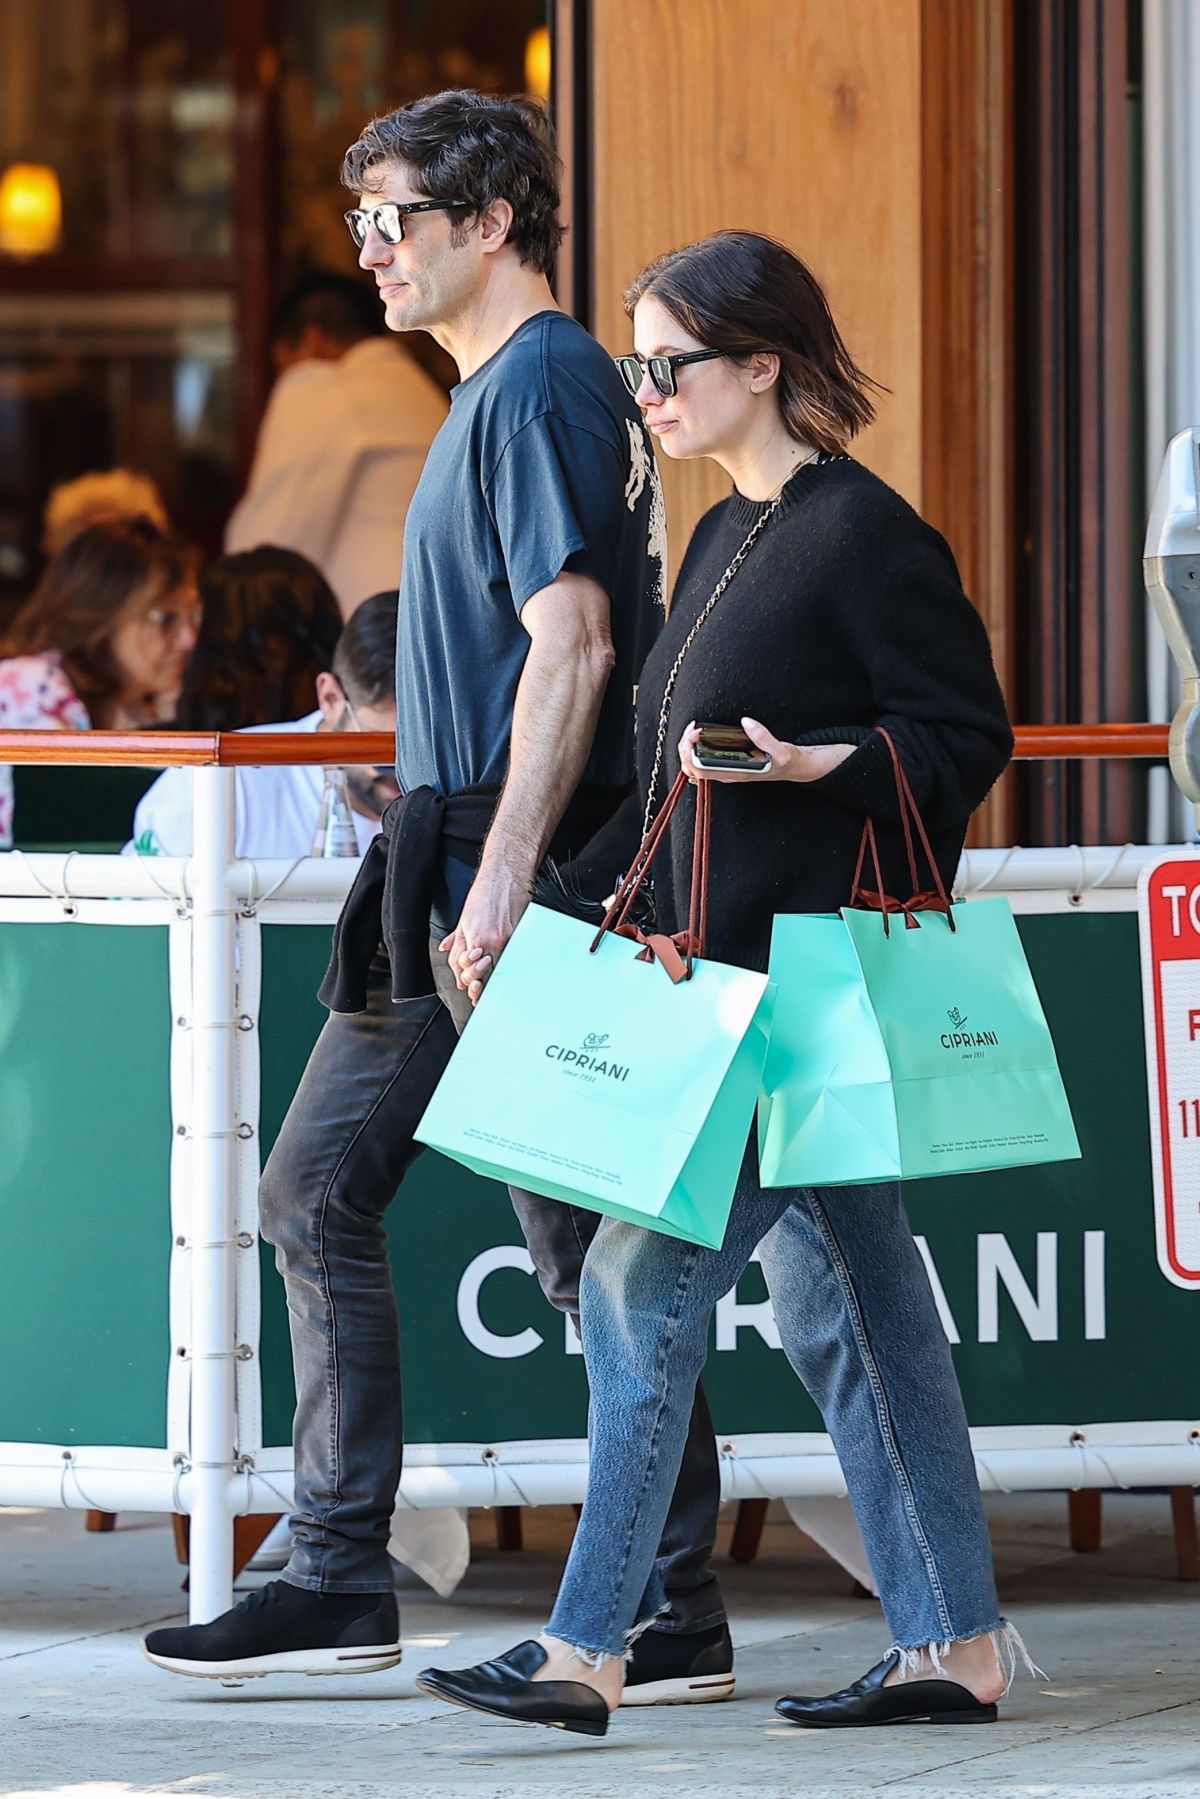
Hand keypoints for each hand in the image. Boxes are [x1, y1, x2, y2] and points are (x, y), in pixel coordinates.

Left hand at [437, 856, 530, 1004]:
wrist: (505, 875)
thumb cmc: (485, 894)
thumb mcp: (463, 920)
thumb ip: (456, 942)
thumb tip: (447, 954)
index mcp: (475, 940)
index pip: (470, 973)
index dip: (470, 986)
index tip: (473, 991)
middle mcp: (492, 942)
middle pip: (487, 976)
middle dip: (483, 986)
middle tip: (481, 991)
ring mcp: (510, 939)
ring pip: (503, 969)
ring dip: (497, 978)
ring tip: (496, 984)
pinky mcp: (522, 935)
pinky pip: (516, 957)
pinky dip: (512, 965)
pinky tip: (511, 969)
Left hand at [678, 719, 857, 784]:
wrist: (794, 768)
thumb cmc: (786, 761)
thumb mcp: (781, 750)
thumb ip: (764, 737)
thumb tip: (746, 722)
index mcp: (736, 773)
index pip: (701, 769)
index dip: (691, 750)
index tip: (696, 732)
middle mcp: (727, 774)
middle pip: (691, 768)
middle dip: (685, 747)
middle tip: (693, 727)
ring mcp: (726, 770)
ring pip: (694, 765)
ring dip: (688, 747)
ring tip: (694, 729)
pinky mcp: (728, 764)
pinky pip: (703, 760)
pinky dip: (696, 748)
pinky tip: (700, 734)